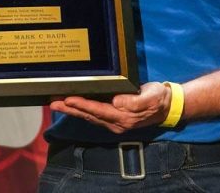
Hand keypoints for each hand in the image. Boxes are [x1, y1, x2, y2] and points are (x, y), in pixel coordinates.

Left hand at [49, 82, 170, 133]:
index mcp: (123, 116)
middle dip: (70, 109)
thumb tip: (116, 102)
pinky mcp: (113, 119)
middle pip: (88, 115)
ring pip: (88, 116)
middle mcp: (116, 122)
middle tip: (53, 103)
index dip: (82, 105)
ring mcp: (114, 122)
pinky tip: (72, 106)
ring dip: (72, 110)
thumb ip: (134, 101)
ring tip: (56, 104)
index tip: (68, 100)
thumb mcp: (150, 97)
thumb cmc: (157, 98)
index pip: (98, 110)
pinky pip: (93, 115)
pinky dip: (81, 110)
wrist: (167, 106)